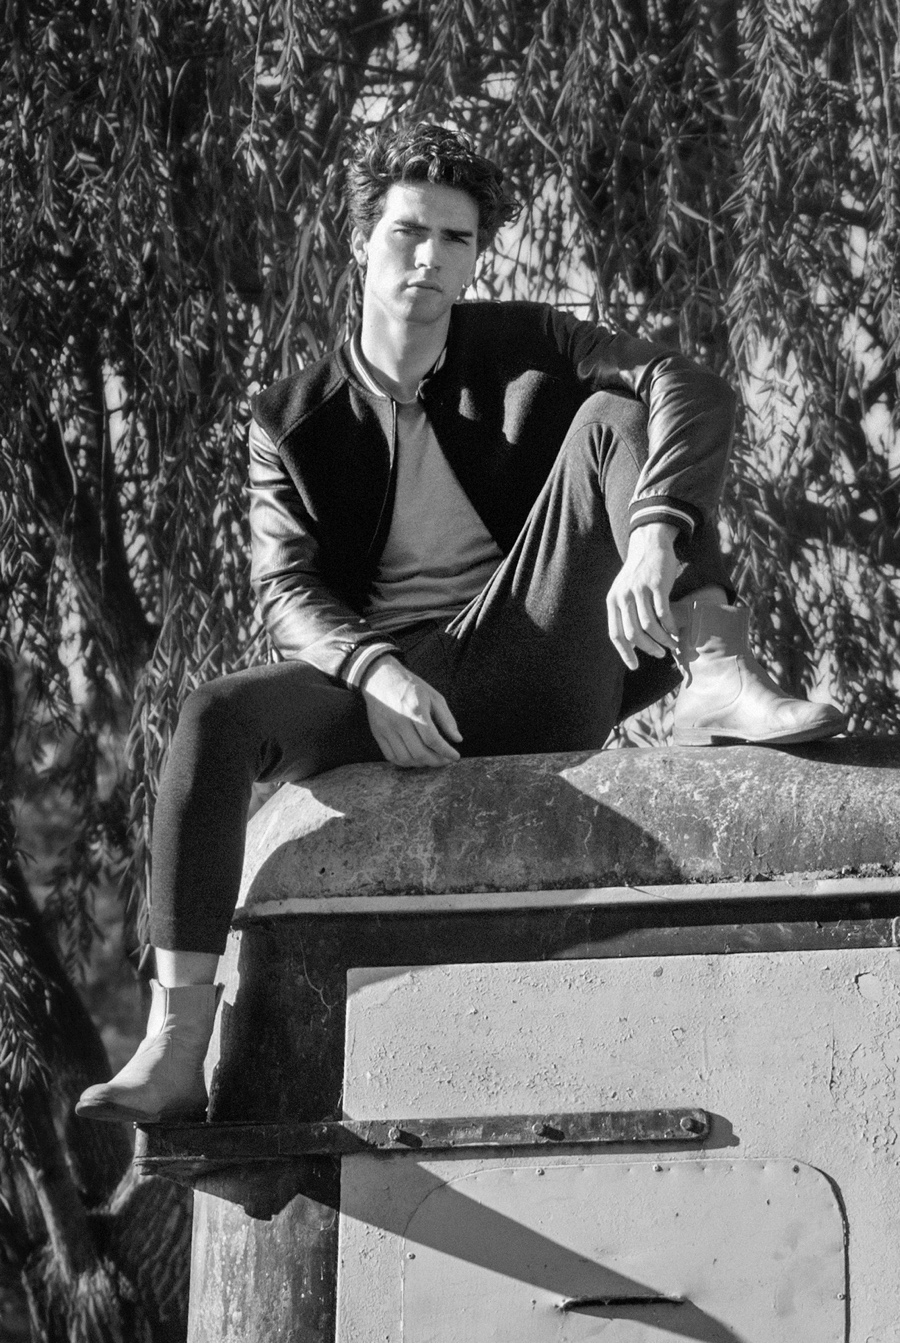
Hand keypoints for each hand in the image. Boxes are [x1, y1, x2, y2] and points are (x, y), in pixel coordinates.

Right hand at [361, 656, 461, 767]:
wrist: (380, 678)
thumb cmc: (411, 686)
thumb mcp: (433, 696)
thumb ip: (446, 719)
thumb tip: (457, 739)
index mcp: (416, 710)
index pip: (432, 739)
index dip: (446, 752)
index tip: (455, 757)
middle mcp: (400, 721)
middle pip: (419, 752)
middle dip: (436, 761)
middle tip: (445, 761)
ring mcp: (386, 729)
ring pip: (405, 758)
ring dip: (421, 764)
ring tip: (431, 760)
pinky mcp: (377, 733)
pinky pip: (391, 756)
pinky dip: (405, 762)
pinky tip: (415, 758)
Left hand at [606, 523, 680, 669]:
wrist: (649, 545)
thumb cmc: (638, 574)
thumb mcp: (624, 592)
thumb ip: (625, 613)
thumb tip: (632, 643)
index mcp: (613, 601)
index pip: (616, 634)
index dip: (625, 653)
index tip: (635, 666)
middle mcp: (623, 597)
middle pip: (633, 633)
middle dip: (648, 648)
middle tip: (659, 655)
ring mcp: (640, 591)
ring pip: (650, 625)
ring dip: (662, 640)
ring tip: (671, 645)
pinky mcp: (657, 585)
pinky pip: (663, 613)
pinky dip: (670, 626)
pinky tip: (675, 632)